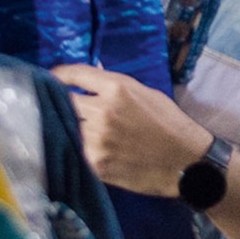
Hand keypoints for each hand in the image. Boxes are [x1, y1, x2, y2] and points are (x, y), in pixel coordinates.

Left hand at [54, 63, 215, 197]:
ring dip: (69, 126)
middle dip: (63, 101)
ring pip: (67, 127)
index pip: (74, 74)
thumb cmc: (170, 124)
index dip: (58, 74)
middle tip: (61, 104)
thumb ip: (115, 86)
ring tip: (76, 127)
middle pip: (64, 101)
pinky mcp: (95, 163)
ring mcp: (96, 140)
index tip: (52, 78)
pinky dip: (78, 146)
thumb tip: (91, 78)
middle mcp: (102, 112)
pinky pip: (76, 149)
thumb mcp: (146, 93)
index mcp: (117, 89)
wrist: (187, 163)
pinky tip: (87, 146)